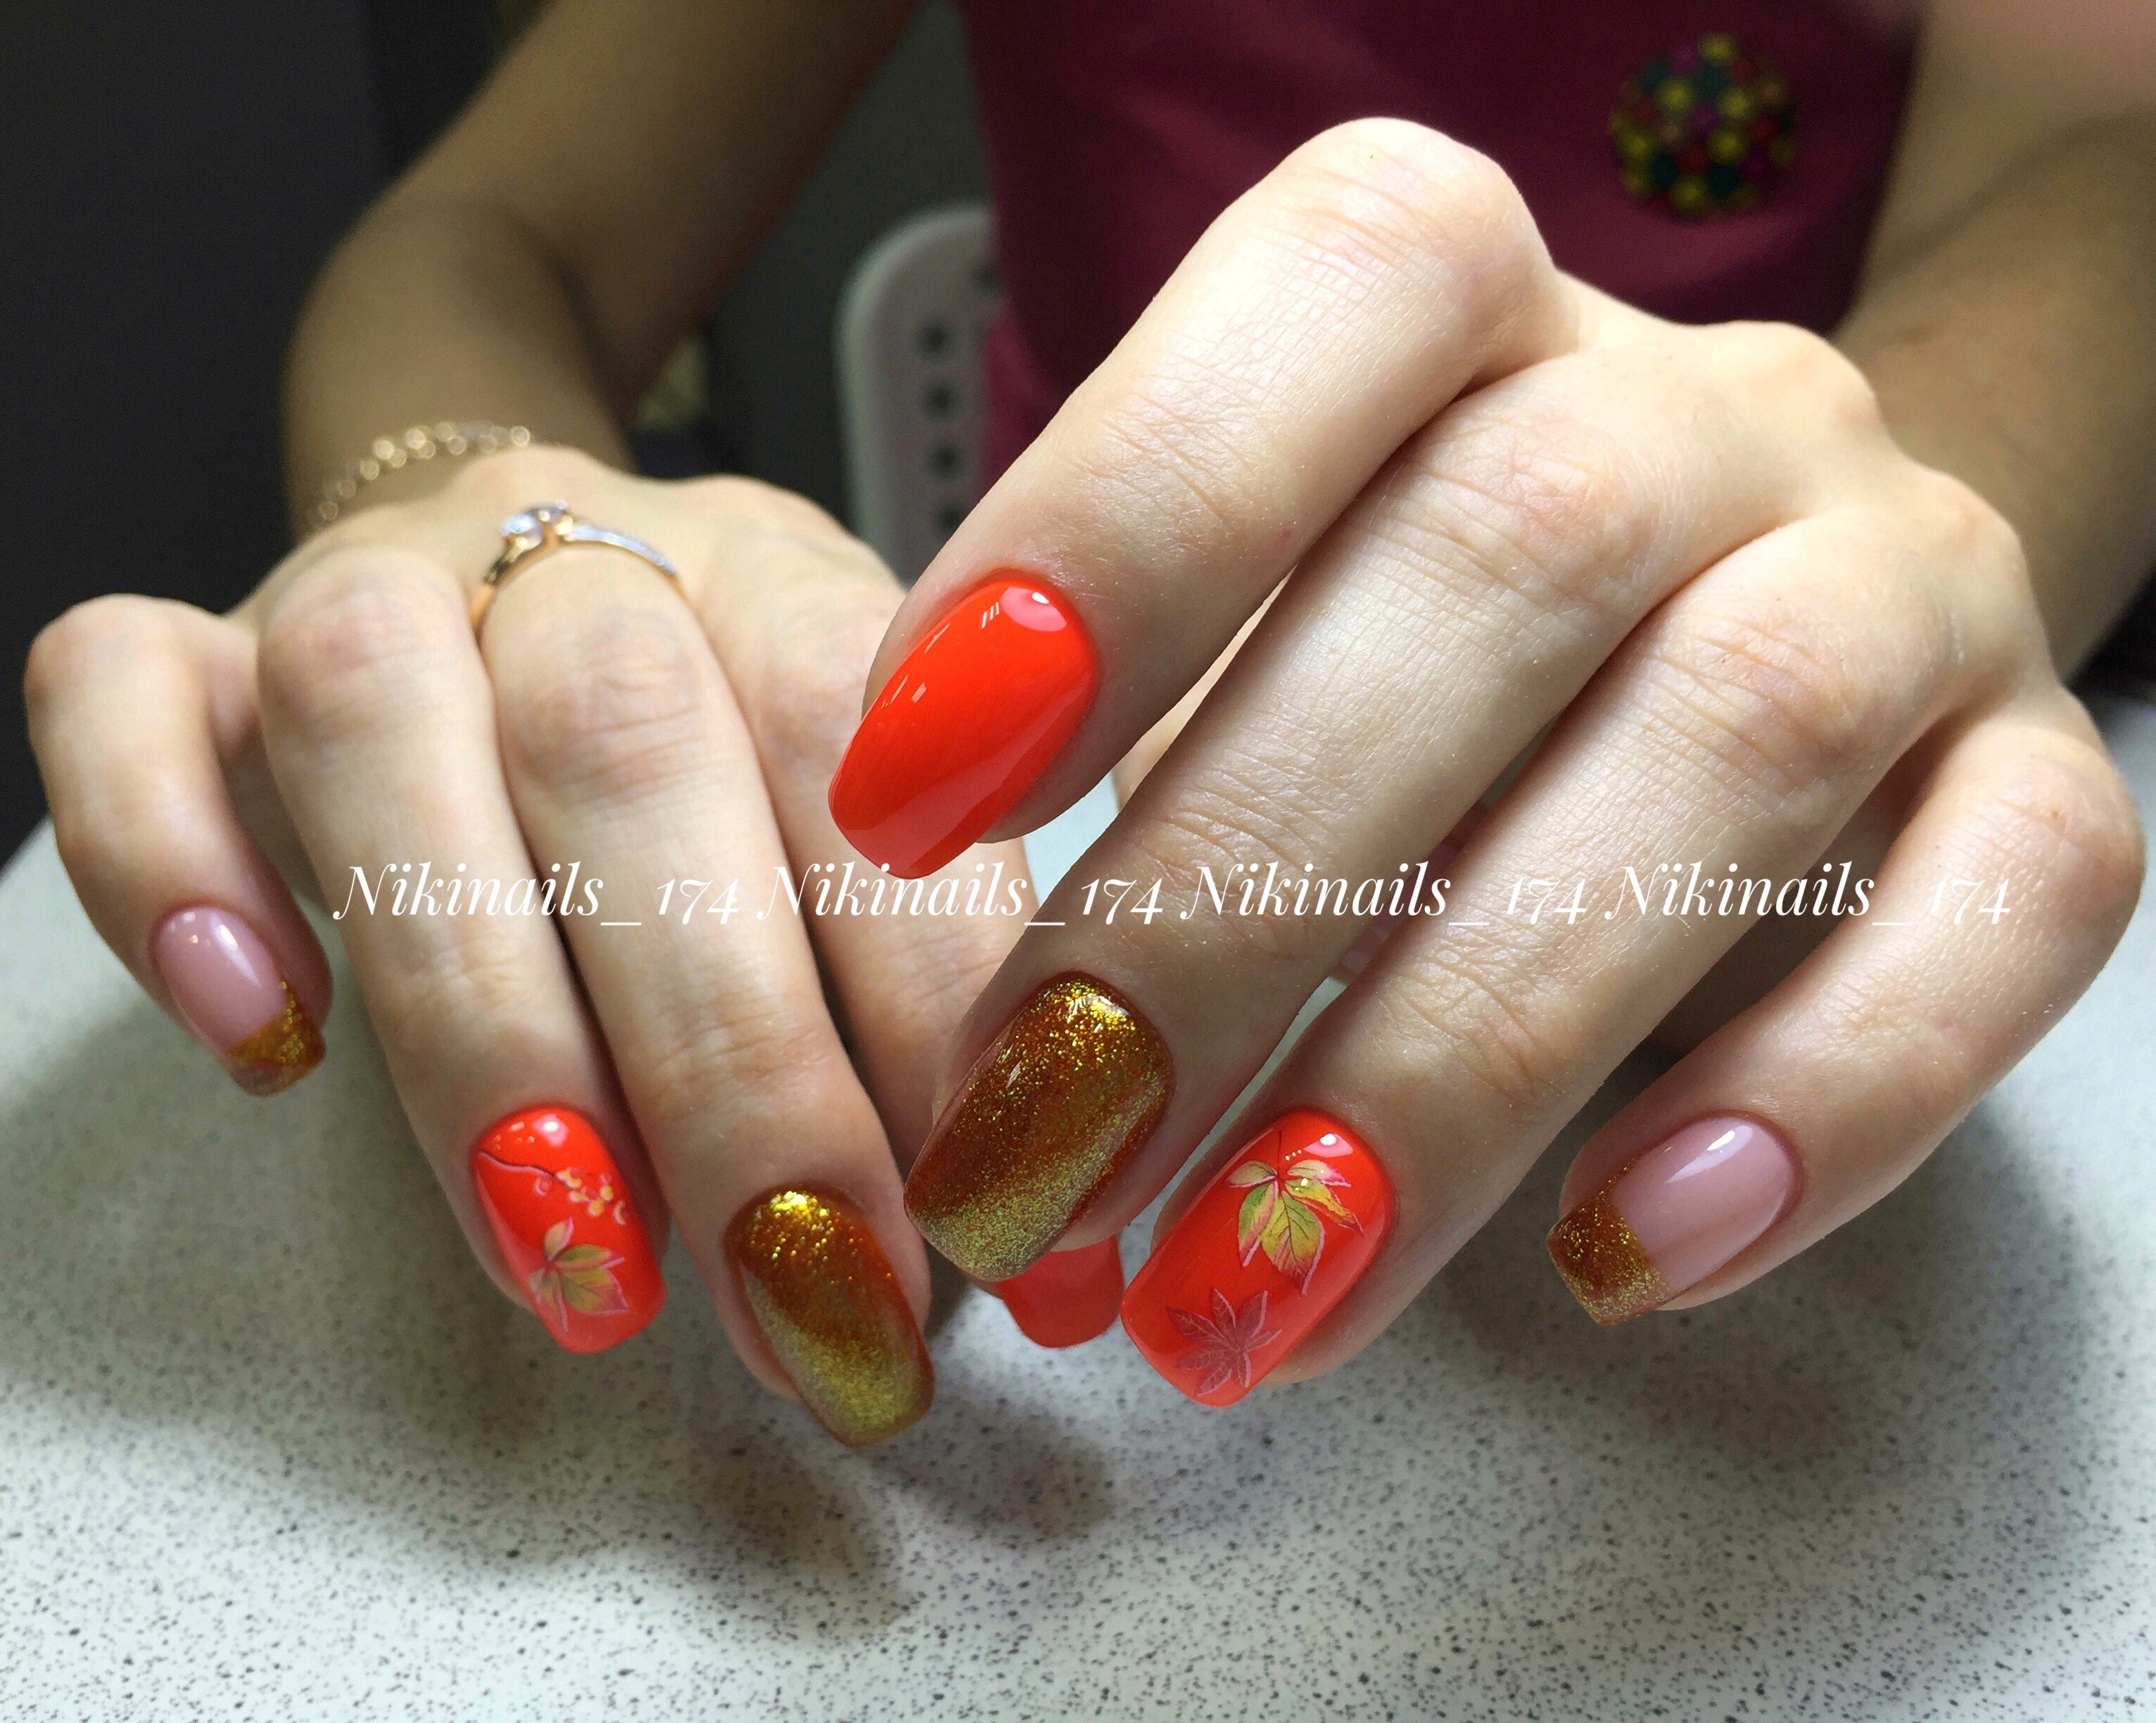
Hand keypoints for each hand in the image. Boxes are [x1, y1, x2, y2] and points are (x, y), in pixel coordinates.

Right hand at [26, 446, 1029, 1443]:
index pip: (866, 745)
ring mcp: (373, 585)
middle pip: (629, 751)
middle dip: (732, 1063)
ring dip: (487, 1020)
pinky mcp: (200, 641)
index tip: (994, 1215)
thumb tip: (1041, 1199)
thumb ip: (959, 956)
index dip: (931, 993)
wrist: (537, 543)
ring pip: (379, 727)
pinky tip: (272, 1047)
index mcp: (787, 576)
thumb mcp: (893, 798)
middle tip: (808, 1294)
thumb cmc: (744, 740)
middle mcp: (583, 558)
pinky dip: (176, 872)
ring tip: (581, 1255)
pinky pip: (122, 693)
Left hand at [827, 121, 2144, 1401]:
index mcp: (1475, 307)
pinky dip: (1810, 1101)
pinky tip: (1610, 1254)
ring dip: (1463, 1056)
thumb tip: (1011, 1082)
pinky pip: (2008, 906)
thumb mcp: (1252, 628)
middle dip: (1234, 898)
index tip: (912, 796)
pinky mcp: (2036, 766)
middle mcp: (1709, 403)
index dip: (1115, 524)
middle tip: (1049, 1152)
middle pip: (1502, 565)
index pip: (1338, 294)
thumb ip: (1139, 765)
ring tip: (1259, 1284)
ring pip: (1732, 745)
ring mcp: (1904, 574)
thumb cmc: (1411, 626)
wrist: (1752, 595)